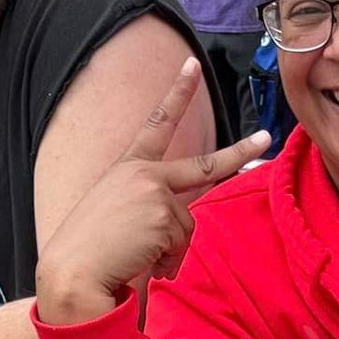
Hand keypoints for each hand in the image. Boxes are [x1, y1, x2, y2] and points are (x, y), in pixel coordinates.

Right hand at [34, 57, 267, 324]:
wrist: (73, 272)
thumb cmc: (88, 250)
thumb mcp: (116, 212)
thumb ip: (149, 207)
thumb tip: (179, 232)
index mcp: (128, 167)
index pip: (158, 123)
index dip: (177, 93)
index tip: (192, 65)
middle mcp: (144, 173)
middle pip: (205, 164)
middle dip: (241, 152)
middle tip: (266, 138)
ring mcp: (155, 192)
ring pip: (187, 226)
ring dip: (170, 250)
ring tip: (138, 257)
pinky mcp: (163, 216)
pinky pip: (181, 245)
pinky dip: (166, 262)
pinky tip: (140, 262)